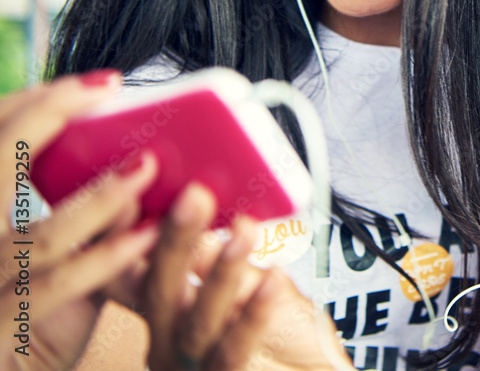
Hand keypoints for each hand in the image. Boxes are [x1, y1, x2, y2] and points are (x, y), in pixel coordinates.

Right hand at [0, 73, 160, 368]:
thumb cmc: (30, 316)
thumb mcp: (49, 257)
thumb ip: (87, 219)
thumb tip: (140, 171)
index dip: (31, 103)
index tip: (95, 84)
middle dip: (48, 116)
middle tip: (107, 90)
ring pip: (38, 233)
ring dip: (98, 197)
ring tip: (147, 166)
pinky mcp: (2, 321)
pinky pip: (55, 285)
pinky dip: (104, 257)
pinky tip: (145, 236)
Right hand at [143, 184, 354, 370]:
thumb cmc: (281, 338)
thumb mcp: (245, 286)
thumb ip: (214, 257)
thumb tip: (199, 204)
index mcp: (166, 315)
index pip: (137, 272)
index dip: (129, 235)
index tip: (134, 193)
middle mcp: (168, 343)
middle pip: (159, 291)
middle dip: (177, 241)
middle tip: (194, 197)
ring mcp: (193, 367)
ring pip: (197, 321)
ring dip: (222, 272)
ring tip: (243, 232)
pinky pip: (234, 350)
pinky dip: (254, 314)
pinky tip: (273, 279)